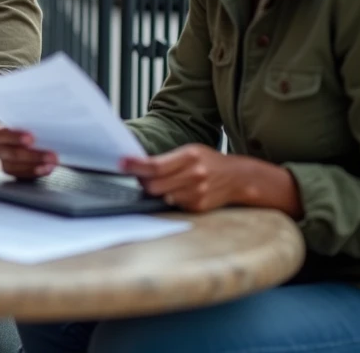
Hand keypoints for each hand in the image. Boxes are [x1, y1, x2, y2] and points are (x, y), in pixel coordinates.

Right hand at [0, 125, 56, 179]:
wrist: (34, 137)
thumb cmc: (32, 126)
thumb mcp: (31, 120)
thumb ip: (35, 121)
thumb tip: (50, 120)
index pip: (0, 134)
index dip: (14, 136)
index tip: (31, 138)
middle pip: (8, 152)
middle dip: (31, 155)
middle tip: (51, 155)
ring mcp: (5, 161)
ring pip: (12, 166)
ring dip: (34, 165)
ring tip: (52, 164)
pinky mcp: (14, 172)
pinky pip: (21, 175)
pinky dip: (35, 172)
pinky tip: (48, 168)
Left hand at [122, 144, 257, 212]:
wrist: (238, 178)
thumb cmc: (209, 162)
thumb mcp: (190, 152)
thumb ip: (167, 159)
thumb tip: (138, 164)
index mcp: (189, 156)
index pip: (155, 165)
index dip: (135, 166)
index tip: (121, 164)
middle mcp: (194, 175)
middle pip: (154, 185)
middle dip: (143, 182)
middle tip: (141, 177)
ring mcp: (197, 193)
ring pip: (161, 196)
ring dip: (157, 191)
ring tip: (165, 183)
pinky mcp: (198, 207)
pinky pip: (173, 205)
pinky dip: (171, 199)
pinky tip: (180, 191)